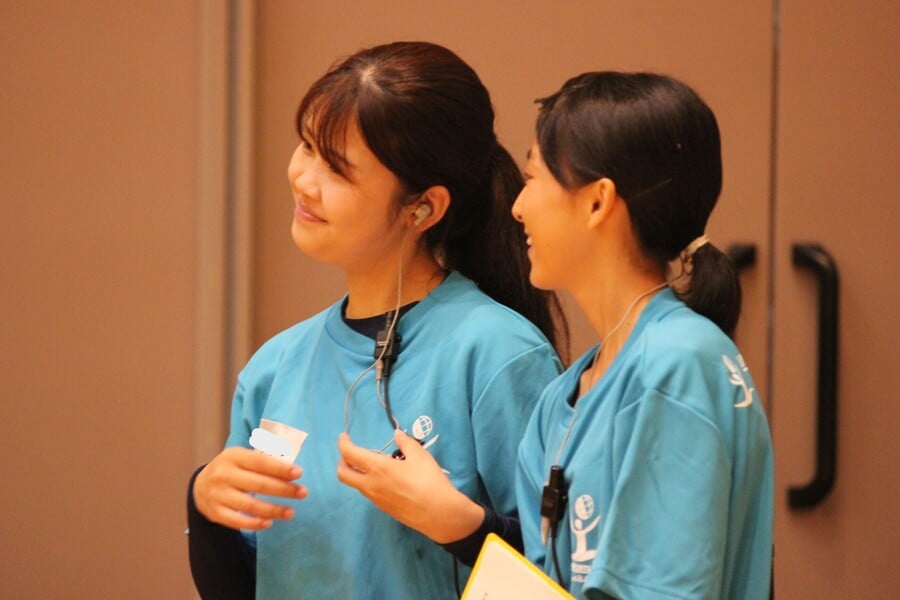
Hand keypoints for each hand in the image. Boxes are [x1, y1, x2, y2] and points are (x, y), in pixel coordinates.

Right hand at [193, 446, 306, 529]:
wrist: (200, 485)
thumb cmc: (231, 469)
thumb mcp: (242, 457)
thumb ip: (263, 460)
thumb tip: (291, 467)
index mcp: (233, 456)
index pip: (260, 462)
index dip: (280, 468)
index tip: (299, 473)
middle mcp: (224, 474)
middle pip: (258, 484)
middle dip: (283, 489)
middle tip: (303, 493)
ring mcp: (218, 494)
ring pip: (249, 505)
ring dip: (273, 510)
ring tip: (291, 512)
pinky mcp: (215, 512)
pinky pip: (237, 521)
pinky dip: (254, 523)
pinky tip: (269, 523)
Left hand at [336, 430, 483, 542]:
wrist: (440, 514)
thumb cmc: (430, 482)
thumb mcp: (420, 456)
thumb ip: (406, 443)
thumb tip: (397, 435)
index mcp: (378, 469)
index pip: (350, 455)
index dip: (343, 443)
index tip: (344, 436)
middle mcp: (371, 485)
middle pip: (343, 474)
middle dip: (342, 461)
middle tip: (351, 452)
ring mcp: (376, 500)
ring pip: (356, 484)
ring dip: (357, 472)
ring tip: (374, 463)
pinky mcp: (384, 509)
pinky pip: (368, 492)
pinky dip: (368, 482)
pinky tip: (386, 478)